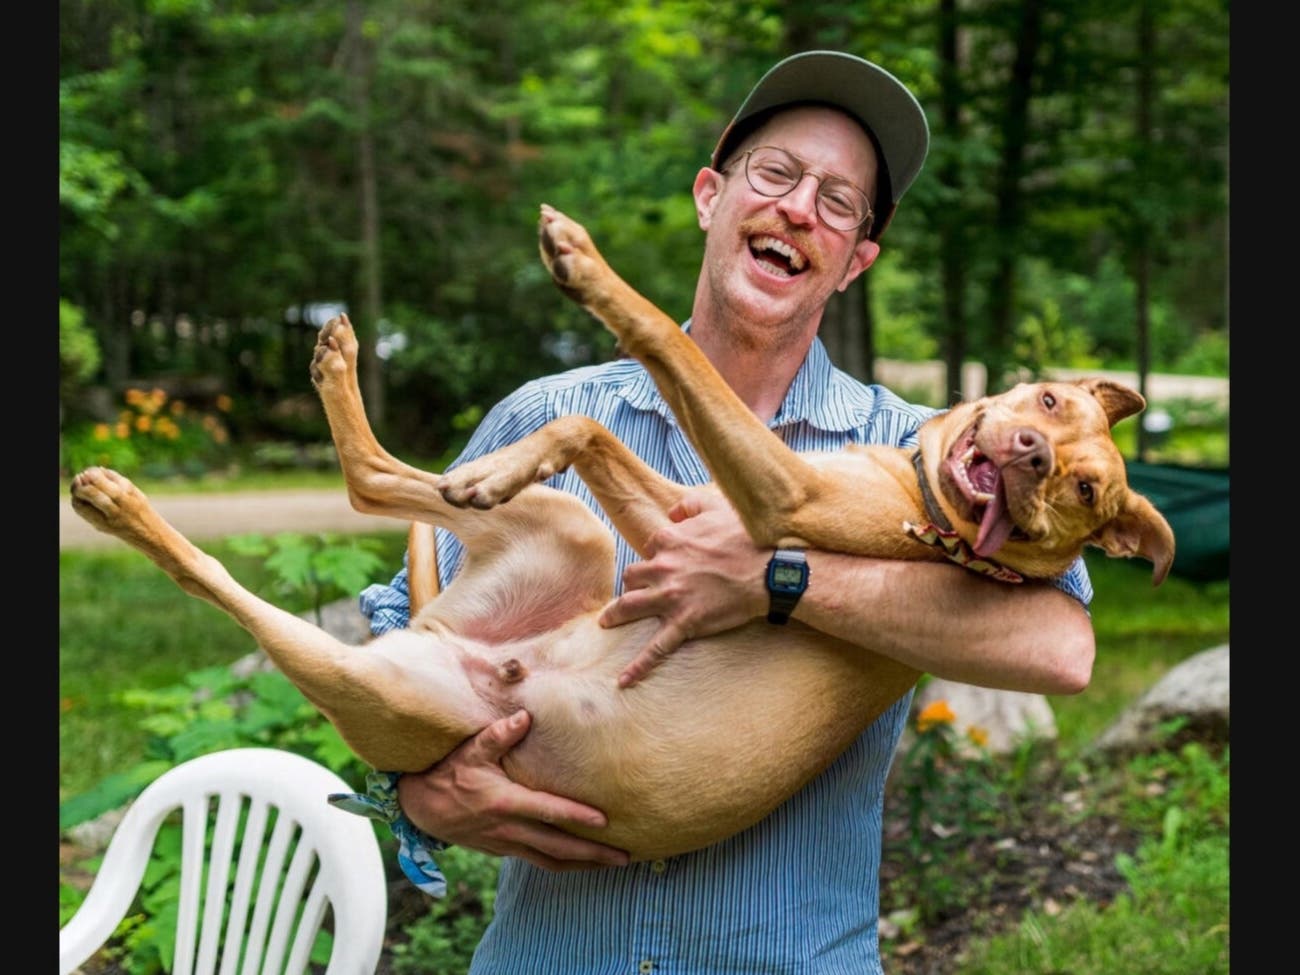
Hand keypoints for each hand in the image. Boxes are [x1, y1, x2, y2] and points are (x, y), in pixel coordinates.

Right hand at [397, 710, 629, 870]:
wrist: (418, 808)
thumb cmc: (447, 773)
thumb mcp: (469, 750)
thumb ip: (498, 735)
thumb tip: (525, 717)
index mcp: (503, 802)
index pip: (547, 811)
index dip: (576, 816)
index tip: (604, 821)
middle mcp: (507, 829)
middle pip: (557, 847)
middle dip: (592, 854)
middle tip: (624, 857)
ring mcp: (505, 844)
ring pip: (550, 861)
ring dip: (582, 865)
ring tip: (611, 864)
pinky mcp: (501, 851)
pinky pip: (537, 861)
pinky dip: (561, 863)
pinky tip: (579, 862)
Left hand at [600, 488, 767, 686]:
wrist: (767, 569)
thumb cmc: (746, 537)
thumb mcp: (716, 507)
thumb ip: (691, 505)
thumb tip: (675, 512)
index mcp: (669, 540)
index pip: (649, 549)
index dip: (655, 557)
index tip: (663, 565)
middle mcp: (663, 568)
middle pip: (632, 576)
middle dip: (633, 583)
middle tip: (636, 591)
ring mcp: (671, 597)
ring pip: (629, 606)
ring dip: (615, 615)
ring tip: (605, 623)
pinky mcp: (684, 623)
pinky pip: (655, 648)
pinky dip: (638, 666)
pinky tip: (623, 681)